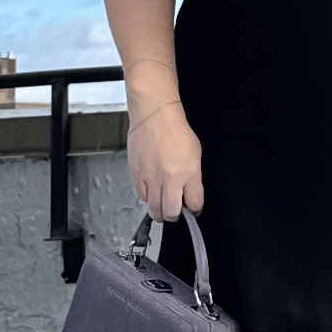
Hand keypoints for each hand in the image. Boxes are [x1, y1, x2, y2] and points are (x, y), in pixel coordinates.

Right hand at [127, 100, 204, 220]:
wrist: (154, 116)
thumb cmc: (176, 130)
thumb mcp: (195, 154)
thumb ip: (193, 178)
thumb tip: (189, 195)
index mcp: (188, 173)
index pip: (194, 205)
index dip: (195, 209)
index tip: (193, 207)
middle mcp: (169, 179)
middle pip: (171, 213)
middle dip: (175, 215)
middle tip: (176, 209)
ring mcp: (151, 178)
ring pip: (154, 210)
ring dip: (160, 210)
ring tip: (163, 203)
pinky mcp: (137, 175)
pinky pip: (142, 197)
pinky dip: (148, 197)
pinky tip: (152, 189)